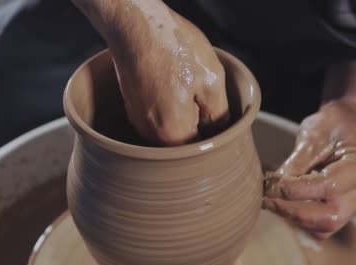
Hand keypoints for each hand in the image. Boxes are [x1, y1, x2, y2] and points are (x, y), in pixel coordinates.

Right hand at [105, 3, 228, 144]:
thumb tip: (222, 134)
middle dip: (199, 123)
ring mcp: (138, 121)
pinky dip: (169, 104)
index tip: (217, 112)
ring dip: (184, 113)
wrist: (134, 23)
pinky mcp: (133, 108)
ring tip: (186, 83)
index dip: (215, 132)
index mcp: (172, 133)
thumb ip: (220, 115)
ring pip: (172, 128)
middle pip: (186, 142)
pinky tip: (172, 81)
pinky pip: (159, 116)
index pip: (203, 149)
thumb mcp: (211, 79)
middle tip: (202, 91)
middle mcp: (150, 135)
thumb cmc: (172, 46)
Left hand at [263, 99, 355, 238]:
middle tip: (268, 200)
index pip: (328, 187)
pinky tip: (285, 204)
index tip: (271, 186)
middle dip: (294, 211)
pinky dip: (301, 219)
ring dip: (294, 217)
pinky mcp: (346, 210)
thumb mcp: (313, 136)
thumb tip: (272, 188)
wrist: (348, 125)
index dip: (295, 191)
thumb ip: (295, 165)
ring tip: (272, 201)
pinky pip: (322, 226)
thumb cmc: (333, 126)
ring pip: (325, 226)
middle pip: (330, 216)